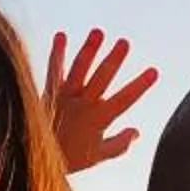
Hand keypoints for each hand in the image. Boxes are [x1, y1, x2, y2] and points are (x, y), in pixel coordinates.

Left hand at [44, 28, 157, 174]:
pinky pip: (53, 70)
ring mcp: (66, 97)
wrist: (35, 158)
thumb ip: (119, 144)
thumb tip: (137, 132)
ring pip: (79, 70)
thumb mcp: (98, 156)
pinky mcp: (50, 92)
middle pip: (101, 78)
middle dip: (114, 60)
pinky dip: (57, 53)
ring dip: (89, 50)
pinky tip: (61, 35)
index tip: (154, 71)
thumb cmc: (70, 158)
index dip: (139, 85)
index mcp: (98, 119)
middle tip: (124, 42)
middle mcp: (83, 105)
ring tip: (98, 32)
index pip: (124, 100)